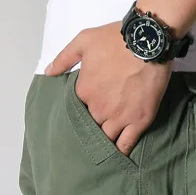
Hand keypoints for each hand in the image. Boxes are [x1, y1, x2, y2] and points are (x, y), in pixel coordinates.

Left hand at [45, 22, 170, 155]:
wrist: (147, 40)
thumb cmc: (115, 39)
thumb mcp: (84, 40)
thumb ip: (63, 58)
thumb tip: (48, 73)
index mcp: (84, 92)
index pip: (79, 109)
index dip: (84, 110)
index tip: (89, 109)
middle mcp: (98, 108)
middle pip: (92, 126)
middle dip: (94, 127)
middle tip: (98, 128)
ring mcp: (118, 117)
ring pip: (107, 139)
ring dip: (105, 142)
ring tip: (105, 147)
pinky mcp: (138, 122)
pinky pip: (126, 144)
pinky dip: (121, 151)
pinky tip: (119, 156)